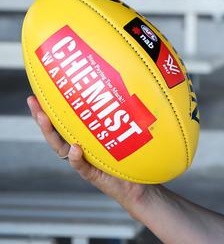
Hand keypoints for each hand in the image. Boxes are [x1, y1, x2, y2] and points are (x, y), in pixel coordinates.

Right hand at [26, 95, 151, 211]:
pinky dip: (76, 158)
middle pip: (56, 133)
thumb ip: (117, 118)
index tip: (37, 94)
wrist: (139, 185)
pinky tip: (74, 148)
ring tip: (45, 118)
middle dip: (43, 118)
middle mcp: (80, 150)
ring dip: (52, 134)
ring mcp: (84, 162)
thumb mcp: (123, 133)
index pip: (63, 122)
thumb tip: (118, 89)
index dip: (50, 110)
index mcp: (84, 139)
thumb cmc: (132, 156)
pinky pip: (81, 166)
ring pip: (62, 148)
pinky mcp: (92, 175)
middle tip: (34, 103)